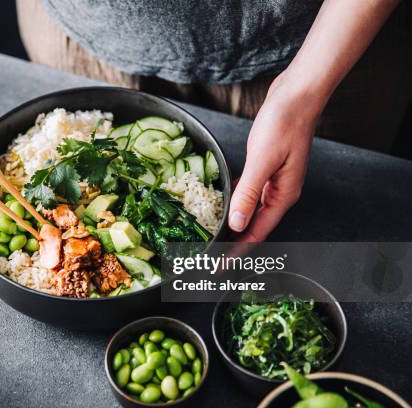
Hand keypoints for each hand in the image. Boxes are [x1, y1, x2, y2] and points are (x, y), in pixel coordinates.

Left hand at [228, 74, 320, 241]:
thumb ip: (248, 193)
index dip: (237, 251)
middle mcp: (279, 192)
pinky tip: (223, 205)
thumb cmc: (285, 123)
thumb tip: (236, 223)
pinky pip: (248, 193)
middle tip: (212, 256)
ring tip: (214, 237)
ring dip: (233, 224)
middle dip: (233, 243)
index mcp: (283, 195)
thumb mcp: (262, 160)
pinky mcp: (265, 168)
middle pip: (253, 227)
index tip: (220, 265)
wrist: (296, 95)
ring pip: (250, 211)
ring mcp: (273, 181)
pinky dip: (235, 203)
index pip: (257, 233)